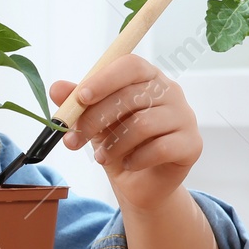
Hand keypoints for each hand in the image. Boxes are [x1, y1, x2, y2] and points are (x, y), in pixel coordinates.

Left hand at [50, 54, 201, 212]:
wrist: (141, 182)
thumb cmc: (118, 142)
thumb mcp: (93, 121)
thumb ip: (76, 103)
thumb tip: (56, 88)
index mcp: (147, 76)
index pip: (130, 65)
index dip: (104, 79)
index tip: (80, 98)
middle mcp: (170, 91)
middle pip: (132, 96)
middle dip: (95, 119)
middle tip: (73, 139)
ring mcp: (185, 116)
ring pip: (143, 124)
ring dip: (113, 144)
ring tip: (101, 157)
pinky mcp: (192, 144)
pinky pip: (160, 148)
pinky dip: (136, 159)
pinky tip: (127, 164)